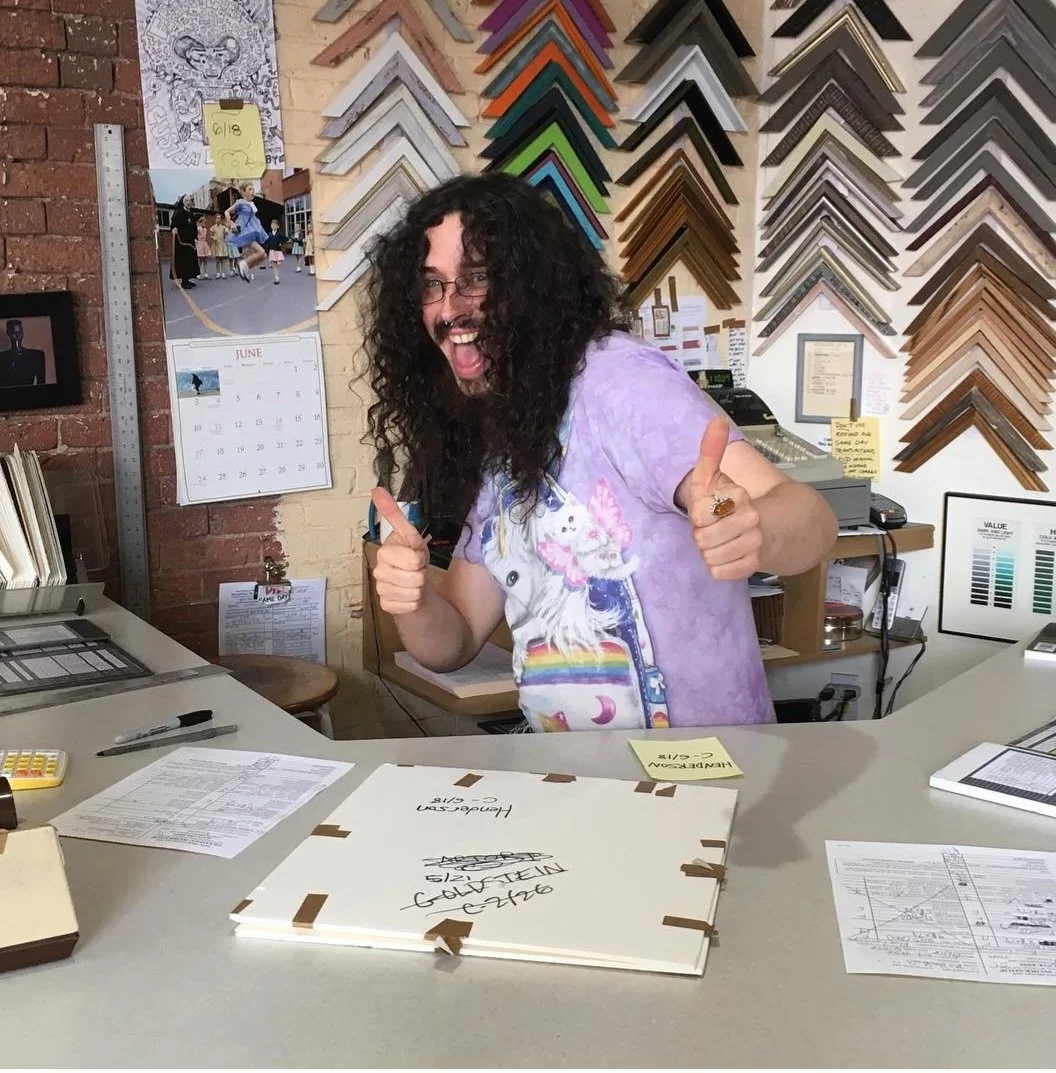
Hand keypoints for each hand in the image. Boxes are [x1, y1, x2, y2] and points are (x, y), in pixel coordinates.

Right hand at [371, 488, 429, 614]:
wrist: (410, 581)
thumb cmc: (410, 556)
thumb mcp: (409, 534)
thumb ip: (394, 513)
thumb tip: (377, 490)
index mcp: (384, 552)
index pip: (414, 560)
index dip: (420, 558)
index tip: (416, 555)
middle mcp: (379, 571)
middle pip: (415, 578)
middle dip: (421, 574)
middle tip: (416, 570)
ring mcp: (381, 589)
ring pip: (413, 593)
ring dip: (419, 588)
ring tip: (413, 581)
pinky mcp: (386, 605)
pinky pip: (410, 605)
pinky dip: (415, 602)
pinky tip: (409, 595)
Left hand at [684, 418, 762, 581]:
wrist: (765, 528)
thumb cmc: (729, 502)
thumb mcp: (713, 476)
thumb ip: (711, 450)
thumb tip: (716, 420)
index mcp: (739, 496)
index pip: (699, 513)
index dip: (697, 514)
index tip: (707, 509)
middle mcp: (750, 519)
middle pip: (702, 538)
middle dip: (701, 534)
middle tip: (712, 527)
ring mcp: (754, 544)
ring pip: (709, 556)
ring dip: (709, 550)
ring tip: (719, 540)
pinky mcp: (751, 566)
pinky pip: (718, 572)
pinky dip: (718, 566)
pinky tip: (726, 554)